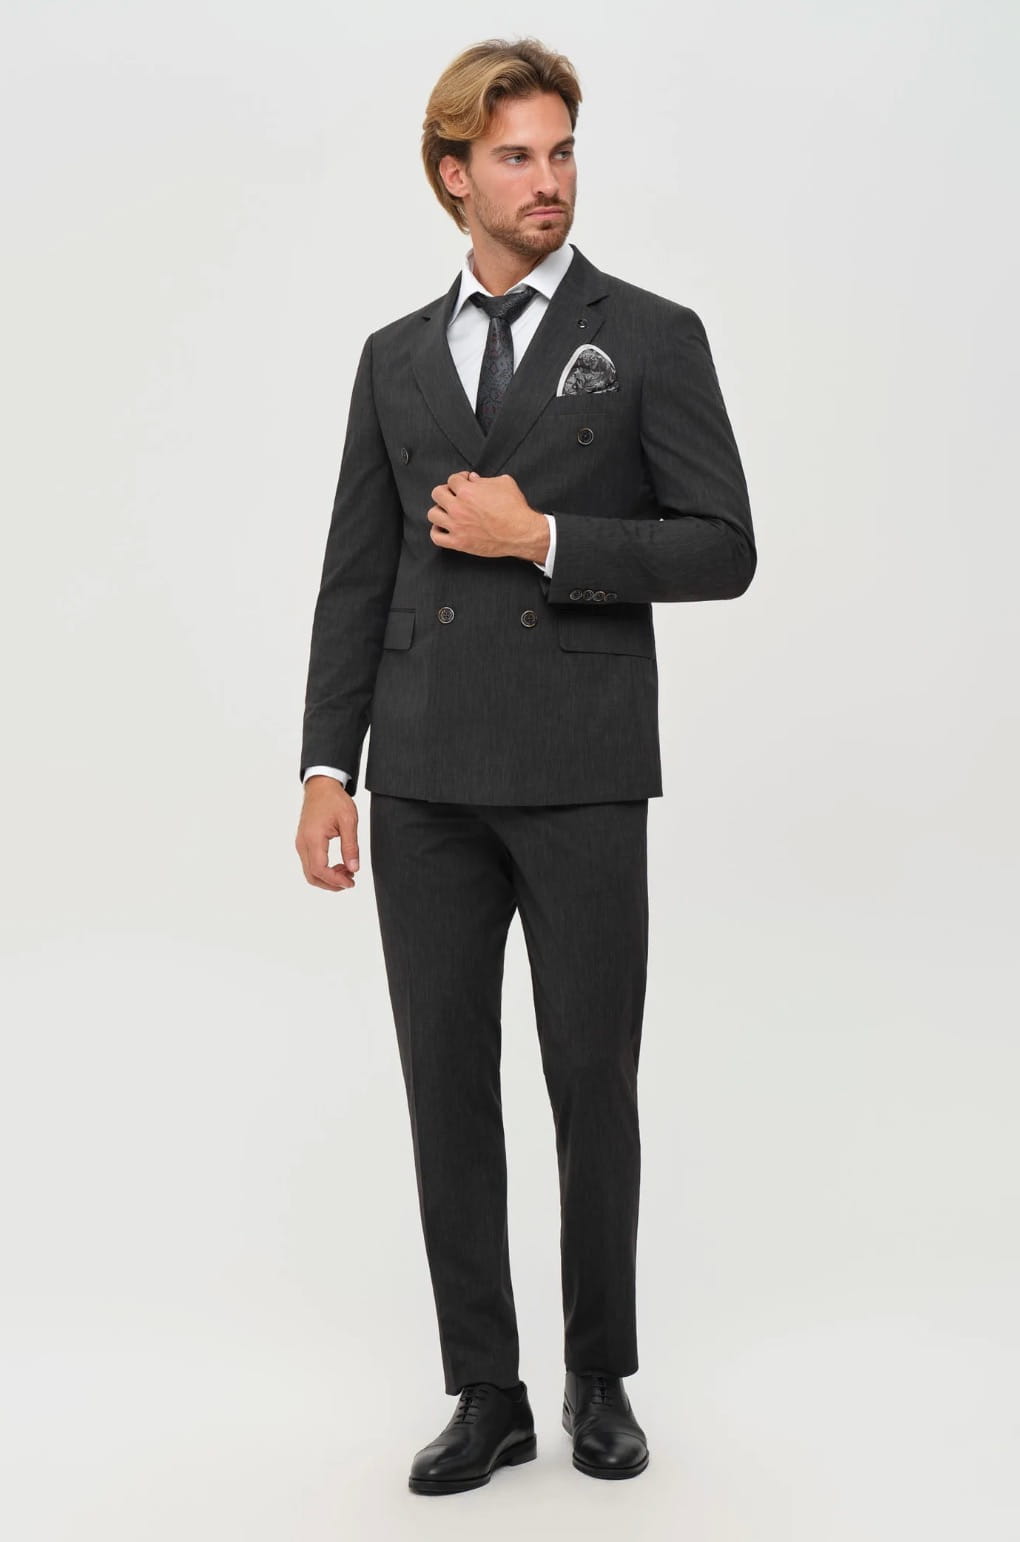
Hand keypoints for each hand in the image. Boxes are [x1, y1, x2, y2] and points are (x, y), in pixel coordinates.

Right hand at [295, 777, 359, 890]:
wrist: (321, 786)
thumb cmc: (334, 800)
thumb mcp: (348, 821)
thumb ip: (351, 846)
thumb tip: (354, 868)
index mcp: (313, 838)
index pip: (320, 869)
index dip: (335, 880)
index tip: (351, 882)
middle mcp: (303, 843)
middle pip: (312, 876)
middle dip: (331, 883)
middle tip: (350, 880)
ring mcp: (301, 843)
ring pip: (310, 872)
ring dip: (327, 878)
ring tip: (347, 871)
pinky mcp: (303, 842)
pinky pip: (310, 863)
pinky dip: (323, 870)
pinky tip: (338, 865)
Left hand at [427, 470, 547, 561]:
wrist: (521, 533)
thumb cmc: (515, 508)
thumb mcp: (504, 483)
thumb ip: (485, 479)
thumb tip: (473, 479)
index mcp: (467, 491)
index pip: (452, 479)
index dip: (460, 479)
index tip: (465, 483)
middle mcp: (458, 508)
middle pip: (437, 493)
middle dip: (447, 491)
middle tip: (455, 495)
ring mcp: (456, 526)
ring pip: (433, 514)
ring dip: (440, 510)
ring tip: (448, 512)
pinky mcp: (459, 542)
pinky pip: (436, 537)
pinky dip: (437, 532)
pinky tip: (444, 528)